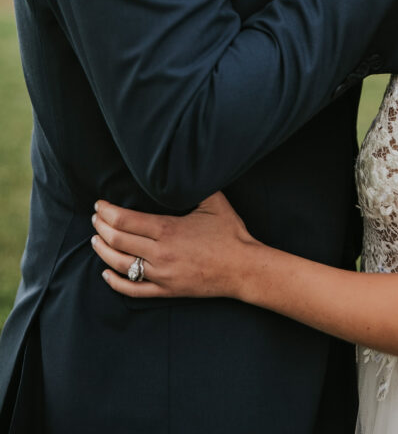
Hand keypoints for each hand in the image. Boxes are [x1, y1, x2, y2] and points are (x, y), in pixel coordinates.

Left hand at [91, 192, 257, 298]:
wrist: (243, 268)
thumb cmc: (230, 233)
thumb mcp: (214, 202)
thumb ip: (195, 185)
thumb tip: (184, 166)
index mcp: (168, 229)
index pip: (125, 220)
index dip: (107, 212)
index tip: (99, 205)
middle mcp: (160, 253)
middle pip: (118, 240)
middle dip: (101, 227)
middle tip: (95, 218)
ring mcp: (161, 274)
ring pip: (120, 264)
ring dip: (103, 250)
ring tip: (95, 239)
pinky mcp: (166, 290)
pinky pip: (133, 289)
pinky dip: (115, 281)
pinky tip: (106, 272)